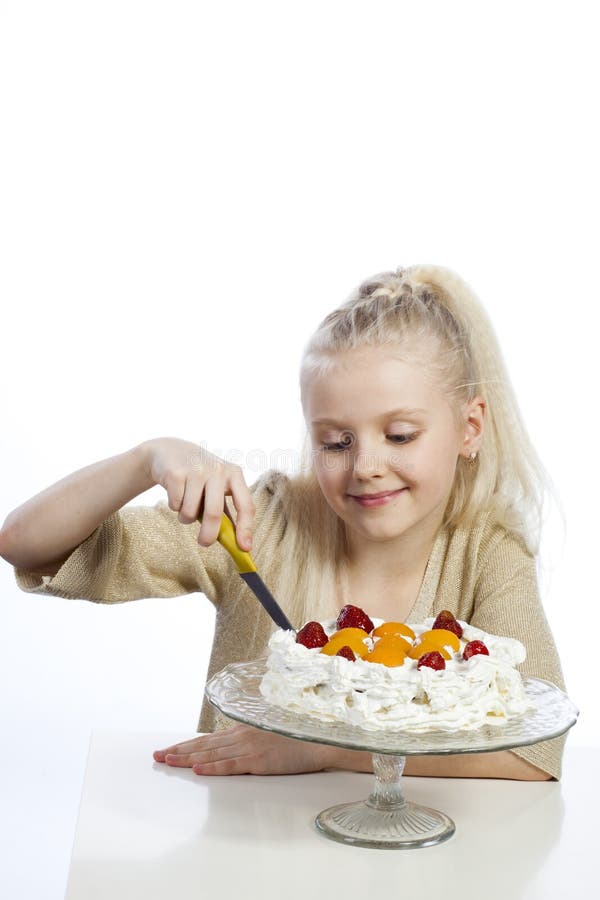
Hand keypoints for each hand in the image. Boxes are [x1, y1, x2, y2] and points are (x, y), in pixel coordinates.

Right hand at [139, 437, 254, 549]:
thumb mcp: (217, 488)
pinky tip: (176, 493)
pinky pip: (175, 505)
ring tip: (186, 505)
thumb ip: (226, 513)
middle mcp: (218, 470)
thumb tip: (236, 544)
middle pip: (214, 513)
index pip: (246, 505)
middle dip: (209, 535)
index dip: (246, 528)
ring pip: (190, 512)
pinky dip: (174, 506)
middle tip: (204, 543)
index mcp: (234, 474)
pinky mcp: (175, 473)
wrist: (169, 452)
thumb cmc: (199, 477)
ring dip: (186, 517)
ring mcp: (196, 470)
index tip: (244, 548)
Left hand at [153, 724, 332, 775]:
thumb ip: (243, 744)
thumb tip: (223, 751)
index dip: (184, 745)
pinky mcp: (259, 761)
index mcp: (241, 731)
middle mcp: (241, 736)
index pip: (206, 740)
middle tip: (157, 756)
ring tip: (169, 761)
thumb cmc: (292, 742)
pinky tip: (199, 770)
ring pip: (212, 754)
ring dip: (188, 758)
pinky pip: (231, 765)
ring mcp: (249, 748)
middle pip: (203, 745)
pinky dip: (214, 768)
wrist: (316, 743)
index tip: (166, 750)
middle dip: (178, 750)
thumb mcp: (263, 739)